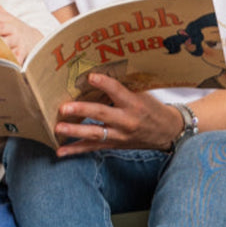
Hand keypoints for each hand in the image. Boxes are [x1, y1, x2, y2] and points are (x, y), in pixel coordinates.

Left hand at [0, 0, 44, 64]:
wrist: (34, 39)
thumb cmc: (14, 28)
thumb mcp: (6, 16)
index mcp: (5, 20)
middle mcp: (11, 29)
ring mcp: (17, 41)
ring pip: (7, 43)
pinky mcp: (22, 52)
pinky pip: (15, 57)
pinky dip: (9, 61)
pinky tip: (0, 65)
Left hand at [53, 72, 183, 156]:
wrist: (168, 132)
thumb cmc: (151, 108)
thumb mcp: (142, 94)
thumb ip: (121, 88)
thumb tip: (95, 75)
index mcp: (134, 104)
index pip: (117, 92)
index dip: (104, 84)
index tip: (91, 77)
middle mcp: (126, 121)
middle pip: (102, 115)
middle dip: (82, 110)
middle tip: (64, 108)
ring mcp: (119, 136)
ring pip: (95, 134)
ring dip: (75, 131)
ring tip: (58, 127)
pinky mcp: (114, 145)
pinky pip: (92, 148)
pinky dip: (75, 150)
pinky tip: (60, 151)